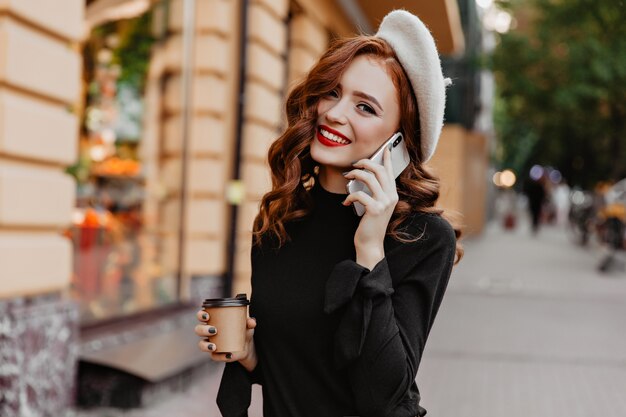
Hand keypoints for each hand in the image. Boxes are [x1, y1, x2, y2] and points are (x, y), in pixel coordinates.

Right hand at [194, 310, 257, 371]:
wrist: (248, 346)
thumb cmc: (243, 330)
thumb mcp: (247, 325)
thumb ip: (249, 322)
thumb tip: (251, 322)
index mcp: (214, 320)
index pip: (202, 315)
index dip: (201, 315)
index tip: (207, 316)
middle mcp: (208, 332)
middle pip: (198, 329)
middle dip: (203, 330)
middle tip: (214, 330)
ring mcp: (211, 343)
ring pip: (201, 344)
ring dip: (205, 345)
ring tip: (214, 346)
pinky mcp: (216, 354)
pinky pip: (214, 356)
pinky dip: (220, 356)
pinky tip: (228, 355)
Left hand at [343, 147, 397, 268]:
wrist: (370, 244)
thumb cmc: (370, 224)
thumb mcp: (375, 205)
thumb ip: (374, 192)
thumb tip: (362, 175)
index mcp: (392, 194)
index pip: (390, 172)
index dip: (387, 159)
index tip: (385, 148)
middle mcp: (391, 196)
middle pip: (379, 170)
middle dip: (365, 163)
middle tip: (354, 165)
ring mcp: (384, 203)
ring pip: (369, 178)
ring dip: (355, 175)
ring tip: (347, 177)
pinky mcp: (375, 209)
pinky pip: (359, 194)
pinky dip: (349, 196)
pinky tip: (345, 203)